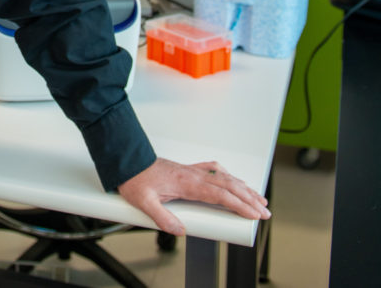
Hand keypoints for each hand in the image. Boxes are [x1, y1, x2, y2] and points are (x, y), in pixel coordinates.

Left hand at [117, 158, 270, 235]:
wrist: (127, 161)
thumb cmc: (135, 180)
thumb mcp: (144, 202)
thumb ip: (162, 218)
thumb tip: (181, 231)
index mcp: (186, 183)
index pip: (220, 195)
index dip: (240, 204)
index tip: (255, 214)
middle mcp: (192, 174)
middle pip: (228, 185)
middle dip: (249, 198)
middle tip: (265, 211)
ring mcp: (191, 170)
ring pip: (224, 177)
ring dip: (243, 187)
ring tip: (258, 198)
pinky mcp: (187, 169)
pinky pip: (213, 169)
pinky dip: (228, 175)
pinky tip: (232, 179)